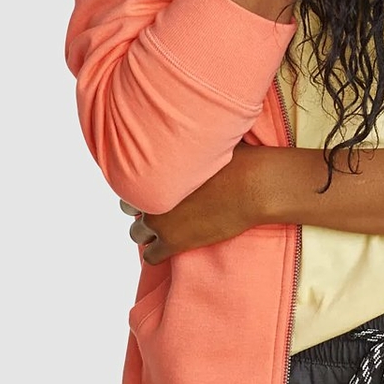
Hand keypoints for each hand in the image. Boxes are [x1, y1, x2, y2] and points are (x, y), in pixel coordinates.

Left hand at [121, 142, 266, 263]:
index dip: (143, 185)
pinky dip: (156, 252)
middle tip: (160, 206)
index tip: (156, 186)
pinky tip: (168, 247)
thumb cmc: (237, 159)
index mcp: (155, 170)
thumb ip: (189, 142)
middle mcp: (151, 196)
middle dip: (142, 207)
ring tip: (164, 228)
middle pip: (128, 208)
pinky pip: (151, 257)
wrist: (254, 186)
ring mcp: (161, 223)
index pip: (130, 181)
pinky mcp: (174, 243)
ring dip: (147, 231)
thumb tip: (193, 126)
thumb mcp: (208, 142)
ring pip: (136, 234)